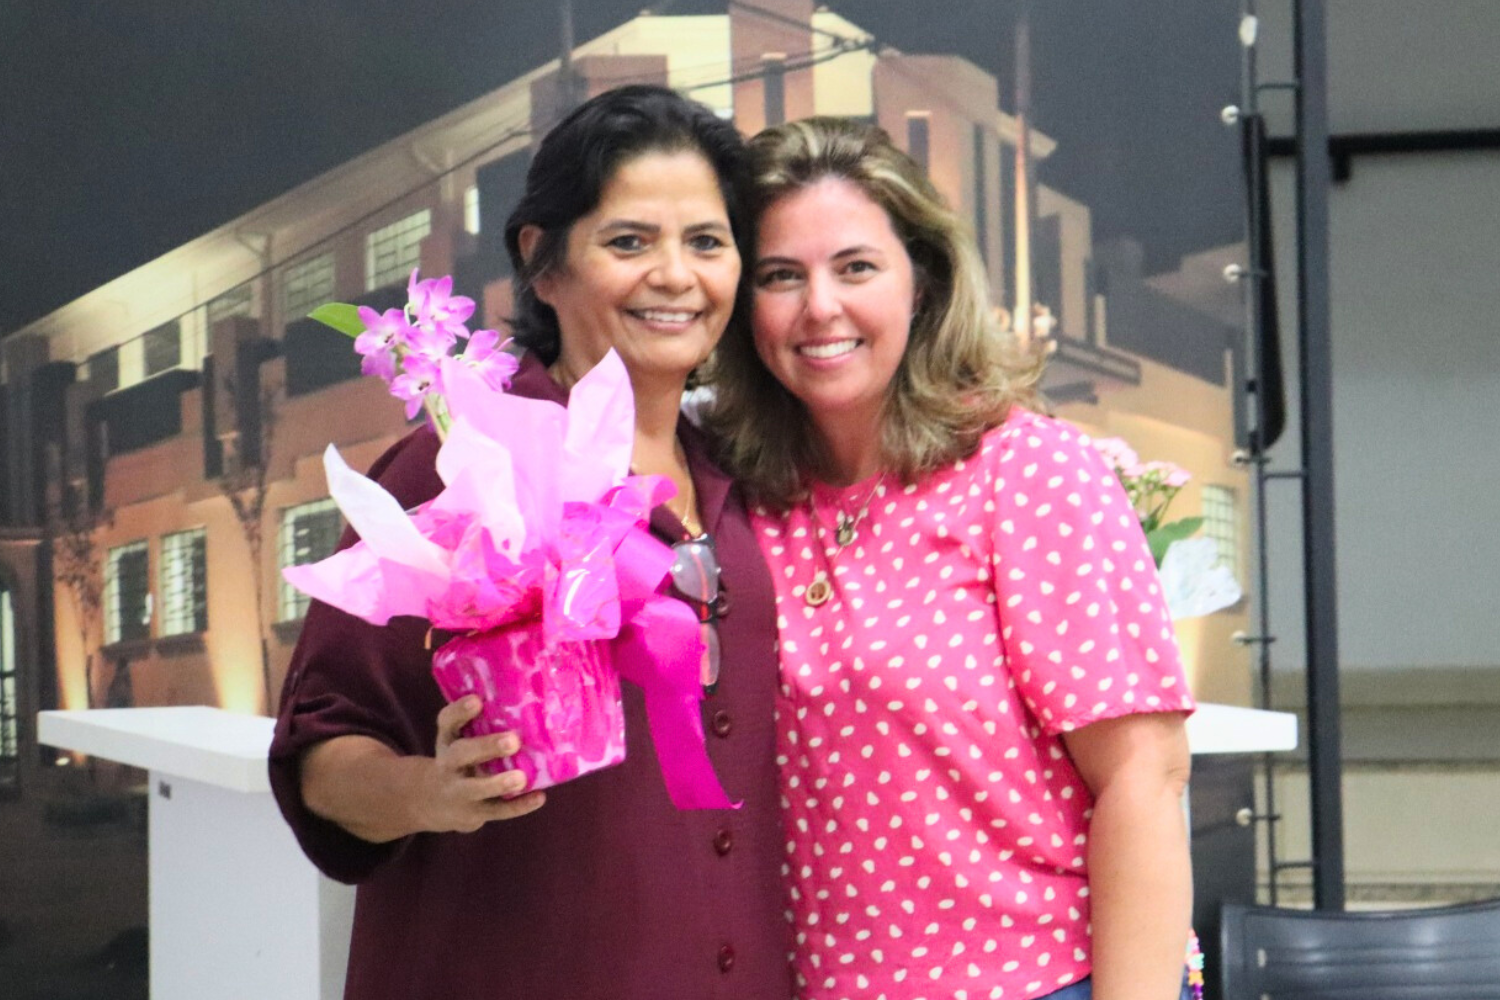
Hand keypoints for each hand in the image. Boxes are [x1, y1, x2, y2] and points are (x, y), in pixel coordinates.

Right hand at [417, 696, 547, 833]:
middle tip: (512, 741)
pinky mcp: (475, 813)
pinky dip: (519, 806)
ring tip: (521, 778)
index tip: (477, 700)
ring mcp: (460, 791)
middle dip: (485, 747)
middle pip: (460, 754)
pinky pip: (497, 810)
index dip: (459, 711)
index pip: (447, 722)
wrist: (435, 802)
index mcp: (449, 739)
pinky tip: (539, 797)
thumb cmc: (462, 758)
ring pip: (475, 789)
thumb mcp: (461, 738)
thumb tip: (530, 697)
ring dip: (498, 784)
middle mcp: (449, 764)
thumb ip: (484, 722)